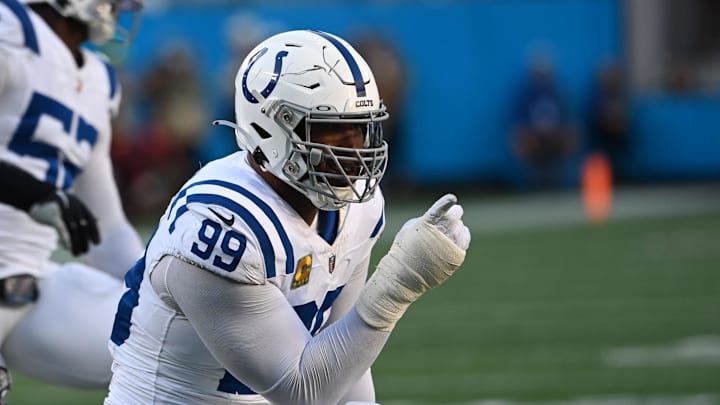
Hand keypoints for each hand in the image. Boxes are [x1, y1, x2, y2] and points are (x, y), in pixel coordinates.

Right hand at [29, 191, 99, 255]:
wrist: (37, 195)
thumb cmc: (57, 204)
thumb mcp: (73, 206)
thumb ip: (84, 214)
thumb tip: (98, 220)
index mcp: (80, 206)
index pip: (91, 220)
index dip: (95, 232)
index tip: (97, 243)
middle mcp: (74, 207)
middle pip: (82, 226)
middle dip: (85, 240)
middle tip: (85, 252)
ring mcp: (64, 210)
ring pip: (73, 229)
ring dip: (76, 242)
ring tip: (77, 253)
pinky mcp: (52, 215)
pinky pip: (61, 227)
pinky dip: (65, 237)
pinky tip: (67, 247)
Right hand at [356, 194, 469, 330]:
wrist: (404, 275)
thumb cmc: (404, 249)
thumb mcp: (409, 229)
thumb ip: (425, 219)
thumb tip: (443, 214)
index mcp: (424, 227)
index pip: (438, 212)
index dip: (445, 204)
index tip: (452, 198)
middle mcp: (438, 237)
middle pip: (454, 218)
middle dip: (455, 213)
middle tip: (456, 211)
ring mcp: (448, 248)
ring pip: (460, 228)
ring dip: (457, 225)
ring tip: (451, 227)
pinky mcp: (455, 258)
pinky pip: (464, 241)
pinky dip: (463, 235)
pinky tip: (458, 234)